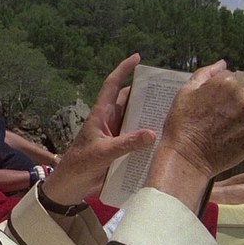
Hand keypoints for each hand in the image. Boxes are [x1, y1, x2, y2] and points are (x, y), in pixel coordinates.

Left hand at [43, 54, 156, 204]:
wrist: (71, 186)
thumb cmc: (80, 165)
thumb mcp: (103, 153)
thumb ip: (126, 144)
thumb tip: (152, 133)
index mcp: (101, 115)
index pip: (112, 86)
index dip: (123, 70)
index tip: (137, 58)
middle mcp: (110, 121)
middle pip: (129, 100)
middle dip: (145, 93)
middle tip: (168, 88)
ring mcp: (116, 134)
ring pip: (135, 118)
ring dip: (149, 115)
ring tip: (173, 109)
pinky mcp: (121, 148)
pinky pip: (138, 137)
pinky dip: (149, 135)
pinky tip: (165, 136)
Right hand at [146, 60, 243, 209]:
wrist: (187, 157)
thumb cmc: (182, 124)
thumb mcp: (185, 93)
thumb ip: (205, 73)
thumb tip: (222, 63)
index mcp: (227, 84)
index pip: (233, 76)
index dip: (223, 86)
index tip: (214, 98)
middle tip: (232, 107)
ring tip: (222, 128)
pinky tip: (227, 138)